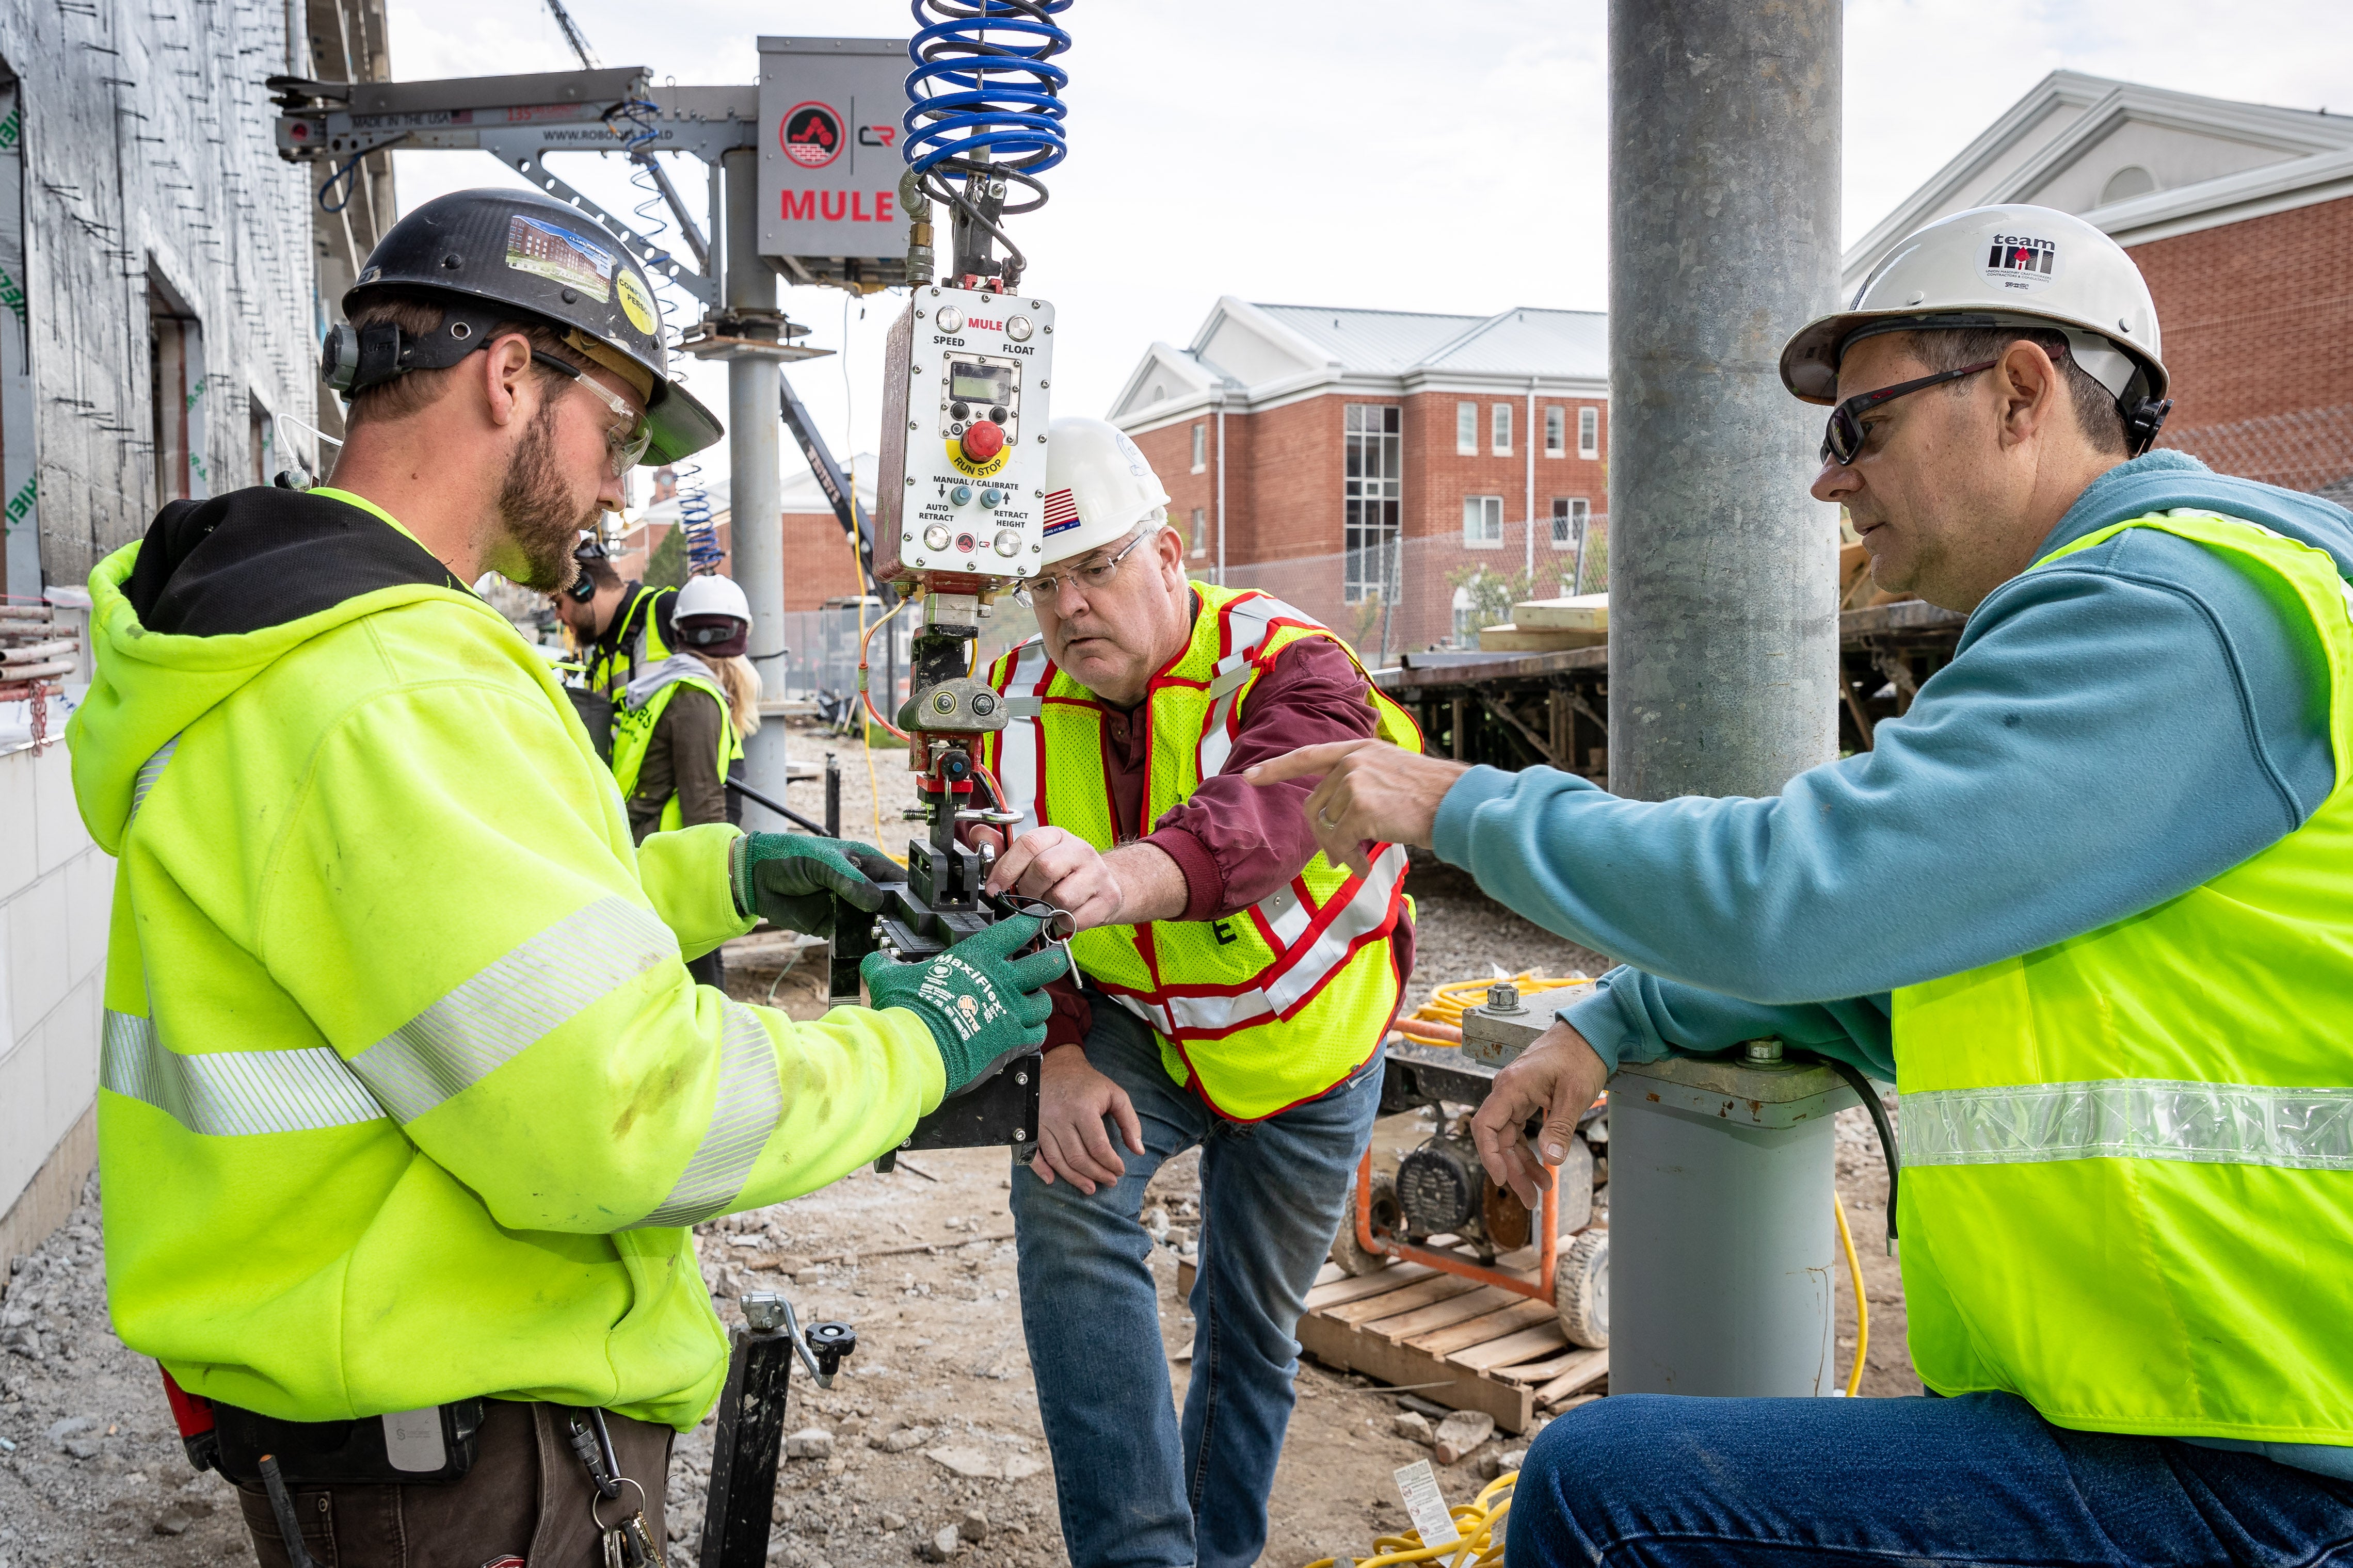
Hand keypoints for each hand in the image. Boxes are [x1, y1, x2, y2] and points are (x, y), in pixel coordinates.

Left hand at [735, 832, 898, 935]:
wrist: (754, 878)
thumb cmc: (789, 856)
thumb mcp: (823, 862)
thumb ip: (850, 881)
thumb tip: (875, 903)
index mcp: (865, 863)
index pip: (897, 879)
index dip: (908, 894)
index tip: (915, 911)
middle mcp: (860, 886)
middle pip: (888, 905)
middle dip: (895, 918)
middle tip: (899, 931)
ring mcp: (847, 907)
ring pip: (872, 924)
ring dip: (877, 933)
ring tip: (883, 941)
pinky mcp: (831, 925)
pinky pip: (850, 937)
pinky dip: (856, 943)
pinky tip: (862, 947)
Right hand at [860, 915, 1068, 1093]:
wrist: (917, 1049)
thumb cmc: (908, 1011)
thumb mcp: (890, 979)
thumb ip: (883, 966)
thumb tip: (872, 962)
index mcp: (978, 957)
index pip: (1016, 928)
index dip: (1031, 921)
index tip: (1038, 919)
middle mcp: (1002, 980)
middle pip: (1047, 963)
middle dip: (1052, 960)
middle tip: (1050, 961)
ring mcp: (1011, 1010)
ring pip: (1045, 1002)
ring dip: (1038, 1004)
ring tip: (1029, 1006)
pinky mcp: (1013, 1040)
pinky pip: (1037, 1034)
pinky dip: (1032, 1034)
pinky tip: (1023, 1035)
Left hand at [984, 826, 1123, 928]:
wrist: (1108, 883)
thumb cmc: (1064, 872)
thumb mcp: (1035, 856)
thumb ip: (1004, 850)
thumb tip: (977, 835)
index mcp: (1057, 836)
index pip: (1029, 844)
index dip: (1006, 868)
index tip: (994, 887)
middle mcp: (1079, 850)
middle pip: (1044, 869)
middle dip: (1027, 890)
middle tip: (1027, 897)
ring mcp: (1097, 874)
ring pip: (1061, 898)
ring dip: (1047, 909)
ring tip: (1048, 905)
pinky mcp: (1108, 898)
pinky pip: (1076, 919)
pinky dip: (1063, 923)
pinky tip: (1064, 915)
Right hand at [1027, 1043, 1144, 1193]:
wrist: (1057, 1065)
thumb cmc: (1089, 1083)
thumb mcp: (1115, 1095)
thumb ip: (1130, 1122)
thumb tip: (1138, 1151)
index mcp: (1083, 1109)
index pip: (1098, 1147)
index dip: (1111, 1163)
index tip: (1120, 1170)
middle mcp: (1060, 1118)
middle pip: (1078, 1157)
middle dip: (1096, 1174)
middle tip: (1109, 1182)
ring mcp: (1042, 1123)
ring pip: (1057, 1160)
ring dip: (1074, 1178)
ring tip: (1090, 1188)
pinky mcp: (1030, 1126)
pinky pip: (1033, 1153)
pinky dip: (1041, 1169)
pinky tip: (1052, 1181)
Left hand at [1242, 741, 1468, 875]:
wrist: (1457, 803)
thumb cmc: (1432, 796)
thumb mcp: (1392, 774)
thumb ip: (1359, 787)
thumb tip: (1332, 830)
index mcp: (1359, 749)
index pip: (1309, 756)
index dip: (1277, 768)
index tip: (1251, 777)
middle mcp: (1352, 761)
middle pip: (1315, 805)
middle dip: (1322, 835)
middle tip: (1337, 858)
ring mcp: (1355, 782)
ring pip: (1328, 827)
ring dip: (1341, 851)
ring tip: (1359, 862)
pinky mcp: (1360, 807)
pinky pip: (1341, 843)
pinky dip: (1349, 860)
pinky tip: (1363, 868)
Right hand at [1469, 1021, 1609, 1209]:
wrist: (1590, 1031)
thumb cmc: (1581, 1054)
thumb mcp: (1574, 1094)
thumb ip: (1559, 1127)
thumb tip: (1551, 1161)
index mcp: (1511, 1087)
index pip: (1486, 1127)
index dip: (1490, 1157)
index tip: (1503, 1181)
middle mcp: (1507, 1090)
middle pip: (1497, 1138)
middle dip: (1512, 1171)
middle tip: (1530, 1199)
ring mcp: (1515, 1094)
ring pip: (1509, 1137)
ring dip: (1522, 1164)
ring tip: (1541, 1190)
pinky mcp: (1526, 1097)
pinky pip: (1520, 1129)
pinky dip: (1530, 1149)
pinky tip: (1544, 1167)